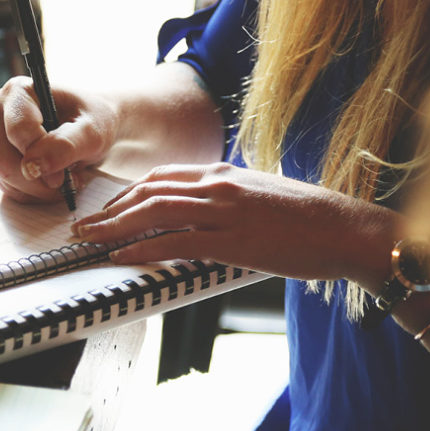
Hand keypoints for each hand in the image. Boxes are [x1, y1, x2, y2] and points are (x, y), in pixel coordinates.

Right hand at [0, 77, 116, 202]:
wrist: (88, 124)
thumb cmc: (92, 120)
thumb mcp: (92, 131)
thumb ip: (66, 145)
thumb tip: (33, 166)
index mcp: (19, 91)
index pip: (18, 132)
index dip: (42, 159)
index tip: (64, 176)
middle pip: (3, 160)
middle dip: (37, 181)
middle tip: (66, 182)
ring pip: (2, 177)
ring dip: (35, 189)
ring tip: (61, 179)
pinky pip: (3, 185)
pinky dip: (29, 192)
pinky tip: (48, 181)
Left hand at [71, 162, 396, 283]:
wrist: (346, 228)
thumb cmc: (307, 218)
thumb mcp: (259, 196)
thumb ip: (226, 199)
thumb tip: (200, 214)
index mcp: (222, 173)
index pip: (160, 177)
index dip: (126, 194)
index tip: (107, 209)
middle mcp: (218, 185)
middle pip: (148, 191)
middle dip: (110, 210)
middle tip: (83, 226)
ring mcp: (224, 210)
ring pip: (154, 212)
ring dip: (114, 228)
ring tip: (90, 241)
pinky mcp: (233, 239)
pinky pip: (176, 242)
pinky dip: (143, 249)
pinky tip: (122, 258)